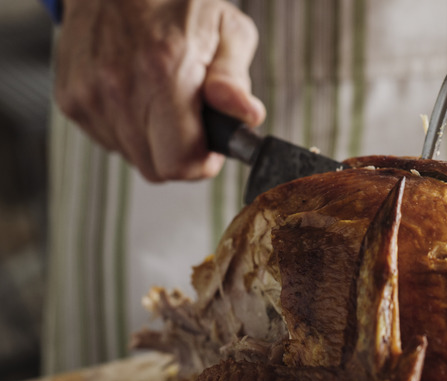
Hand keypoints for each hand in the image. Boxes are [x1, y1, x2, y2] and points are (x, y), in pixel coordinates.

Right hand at [54, 0, 264, 181]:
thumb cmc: (178, 3)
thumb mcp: (227, 30)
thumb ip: (236, 80)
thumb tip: (246, 115)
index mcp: (164, 71)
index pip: (181, 162)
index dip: (203, 162)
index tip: (211, 142)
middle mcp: (119, 88)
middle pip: (157, 169)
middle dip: (181, 152)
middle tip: (192, 119)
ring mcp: (89, 96)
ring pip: (133, 158)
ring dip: (154, 140)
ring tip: (162, 98)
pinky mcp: (71, 100)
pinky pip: (109, 141)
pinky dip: (128, 128)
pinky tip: (137, 94)